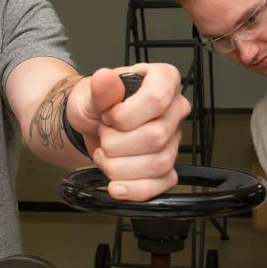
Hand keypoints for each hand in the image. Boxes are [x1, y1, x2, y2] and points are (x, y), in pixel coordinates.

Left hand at [67, 64, 190, 200]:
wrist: (91, 125)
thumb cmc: (96, 103)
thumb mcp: (91, 92)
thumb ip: (100, 89)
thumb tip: (104, 78)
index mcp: (164, 80)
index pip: (157, 99)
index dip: (125, 115)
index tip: (108, 116)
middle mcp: (175, 109)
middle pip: (156, 136)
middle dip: (117, 143)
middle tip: (103, 135)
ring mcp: (174, 140)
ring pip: (159, 164)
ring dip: (120, 166)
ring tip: (105, 154)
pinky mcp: (167, 167)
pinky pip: (161, 185)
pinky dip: (134, 189)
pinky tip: (116, 186)